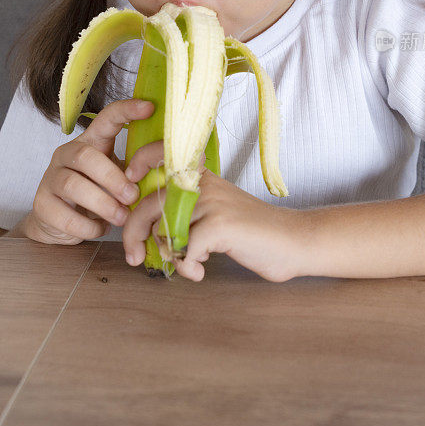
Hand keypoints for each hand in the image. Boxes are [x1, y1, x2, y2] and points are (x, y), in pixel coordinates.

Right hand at [28, 99, 153, 244]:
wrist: (60, 221)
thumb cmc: (97, 192)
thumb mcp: (118, 176)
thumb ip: (134, 171)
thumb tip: (163, 170)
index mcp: (91, 141)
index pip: (106, 118)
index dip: (127, 111)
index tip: (150, 108)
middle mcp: (66, 154)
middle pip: (85, 156)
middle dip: (112, 178)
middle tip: (133, 196)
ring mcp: (50, 178)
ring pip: (72, 185)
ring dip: (103, 204)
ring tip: (122, 218)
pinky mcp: (41, 205)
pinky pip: (65, 216)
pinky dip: (88, 227)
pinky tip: (101, 229)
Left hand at [122, 142, 305, 281]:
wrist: (293, 241)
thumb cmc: (253, 232)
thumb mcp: (216, 211)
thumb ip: (186, 213)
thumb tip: (151, 232)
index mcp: (202, 176)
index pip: (161, 155)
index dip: (139, 163)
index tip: (130, 182)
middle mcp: (203, 184)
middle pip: (149, 204)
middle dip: (134, 234)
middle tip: (133, 256)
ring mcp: (211, 203)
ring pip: (163, 230)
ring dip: (170, 255)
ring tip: (190, 263)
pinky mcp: (218, 225)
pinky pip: (184, 251)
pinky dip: (188, 267)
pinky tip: (201, 270)